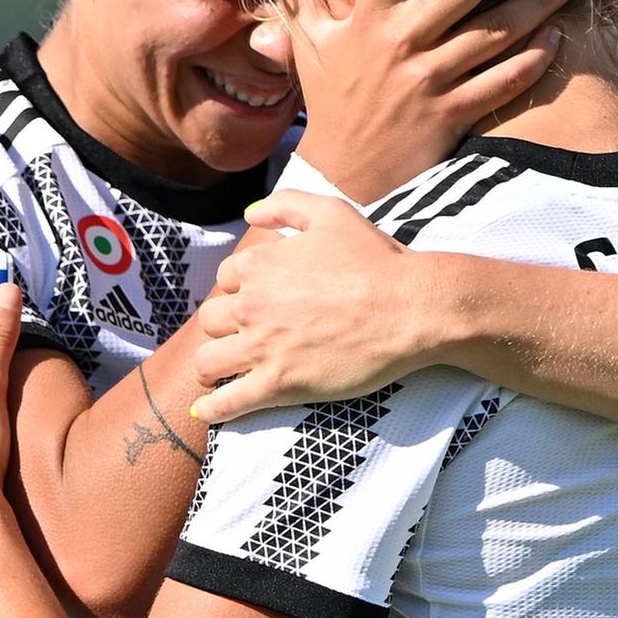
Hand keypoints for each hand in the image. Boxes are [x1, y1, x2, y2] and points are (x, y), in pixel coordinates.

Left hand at [188, 194, 433, 422]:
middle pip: (212, 320)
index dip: (239, 289)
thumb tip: (250, 212)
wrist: (410, 308)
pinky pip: (230, 402)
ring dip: (209, 367)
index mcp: (258, 265)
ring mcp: (262, 348)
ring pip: (208, 362)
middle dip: (223, 327)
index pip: (226, 279)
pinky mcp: (278, 384)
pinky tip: (206, 412)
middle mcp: (251, 306)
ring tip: (215, 373)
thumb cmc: (375, 260)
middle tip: (240, 335)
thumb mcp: (330, 212)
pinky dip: (213, 409)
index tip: (256, 300)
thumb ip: (285, 204)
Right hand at [272, 0, 570, 203]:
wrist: (343, 176)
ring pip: (496, 33)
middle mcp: (401, 42)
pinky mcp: (452, 114)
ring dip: (538, 4)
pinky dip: (533, 61)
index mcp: (368, 17)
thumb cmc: (330, 102)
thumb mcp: (309, 41)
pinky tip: (557, 38)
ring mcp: (429, 79)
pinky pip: (501, 83)